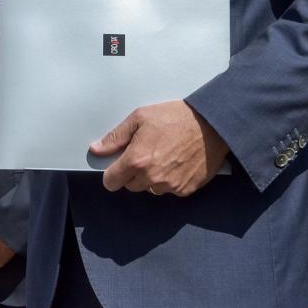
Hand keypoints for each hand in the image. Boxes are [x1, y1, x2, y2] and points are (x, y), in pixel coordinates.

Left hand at [90, 100, 228, 194]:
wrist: (211, 124)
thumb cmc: (175, 117)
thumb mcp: (140, 118)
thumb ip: (115, 137)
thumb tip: (96, 149)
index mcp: (137, 160)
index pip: (111, 182)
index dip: (112, 173)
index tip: (117, 166)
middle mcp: (152, 178)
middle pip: (130, 185)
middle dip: (133, 172)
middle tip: (146, 153)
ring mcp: (170, 186)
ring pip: (150, 189)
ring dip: (151, 178)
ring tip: (164, 156)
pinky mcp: (185, 190)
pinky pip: (169, 190)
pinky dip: (170, 180)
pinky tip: (177, 162)